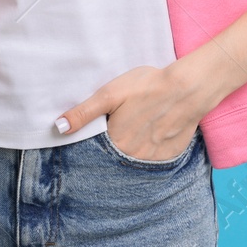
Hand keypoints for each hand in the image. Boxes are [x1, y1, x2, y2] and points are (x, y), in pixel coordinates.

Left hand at [57, 64, 207, 161]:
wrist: (188, 87)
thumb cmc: (148, 86)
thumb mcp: (110, 93)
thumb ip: (83, 113)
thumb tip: (58, 128)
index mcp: (116, 144)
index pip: (96, 152)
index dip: (96, 142)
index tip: (102, 130)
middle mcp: (133, 158)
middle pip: (115, 157)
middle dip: (114, 146)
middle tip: (123, 125)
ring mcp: (153, 159)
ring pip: (134, 160)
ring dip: (132, 149)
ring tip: (138, 128)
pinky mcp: (170, 155)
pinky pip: (154, 160)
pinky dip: (150, 150)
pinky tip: (152, 133)